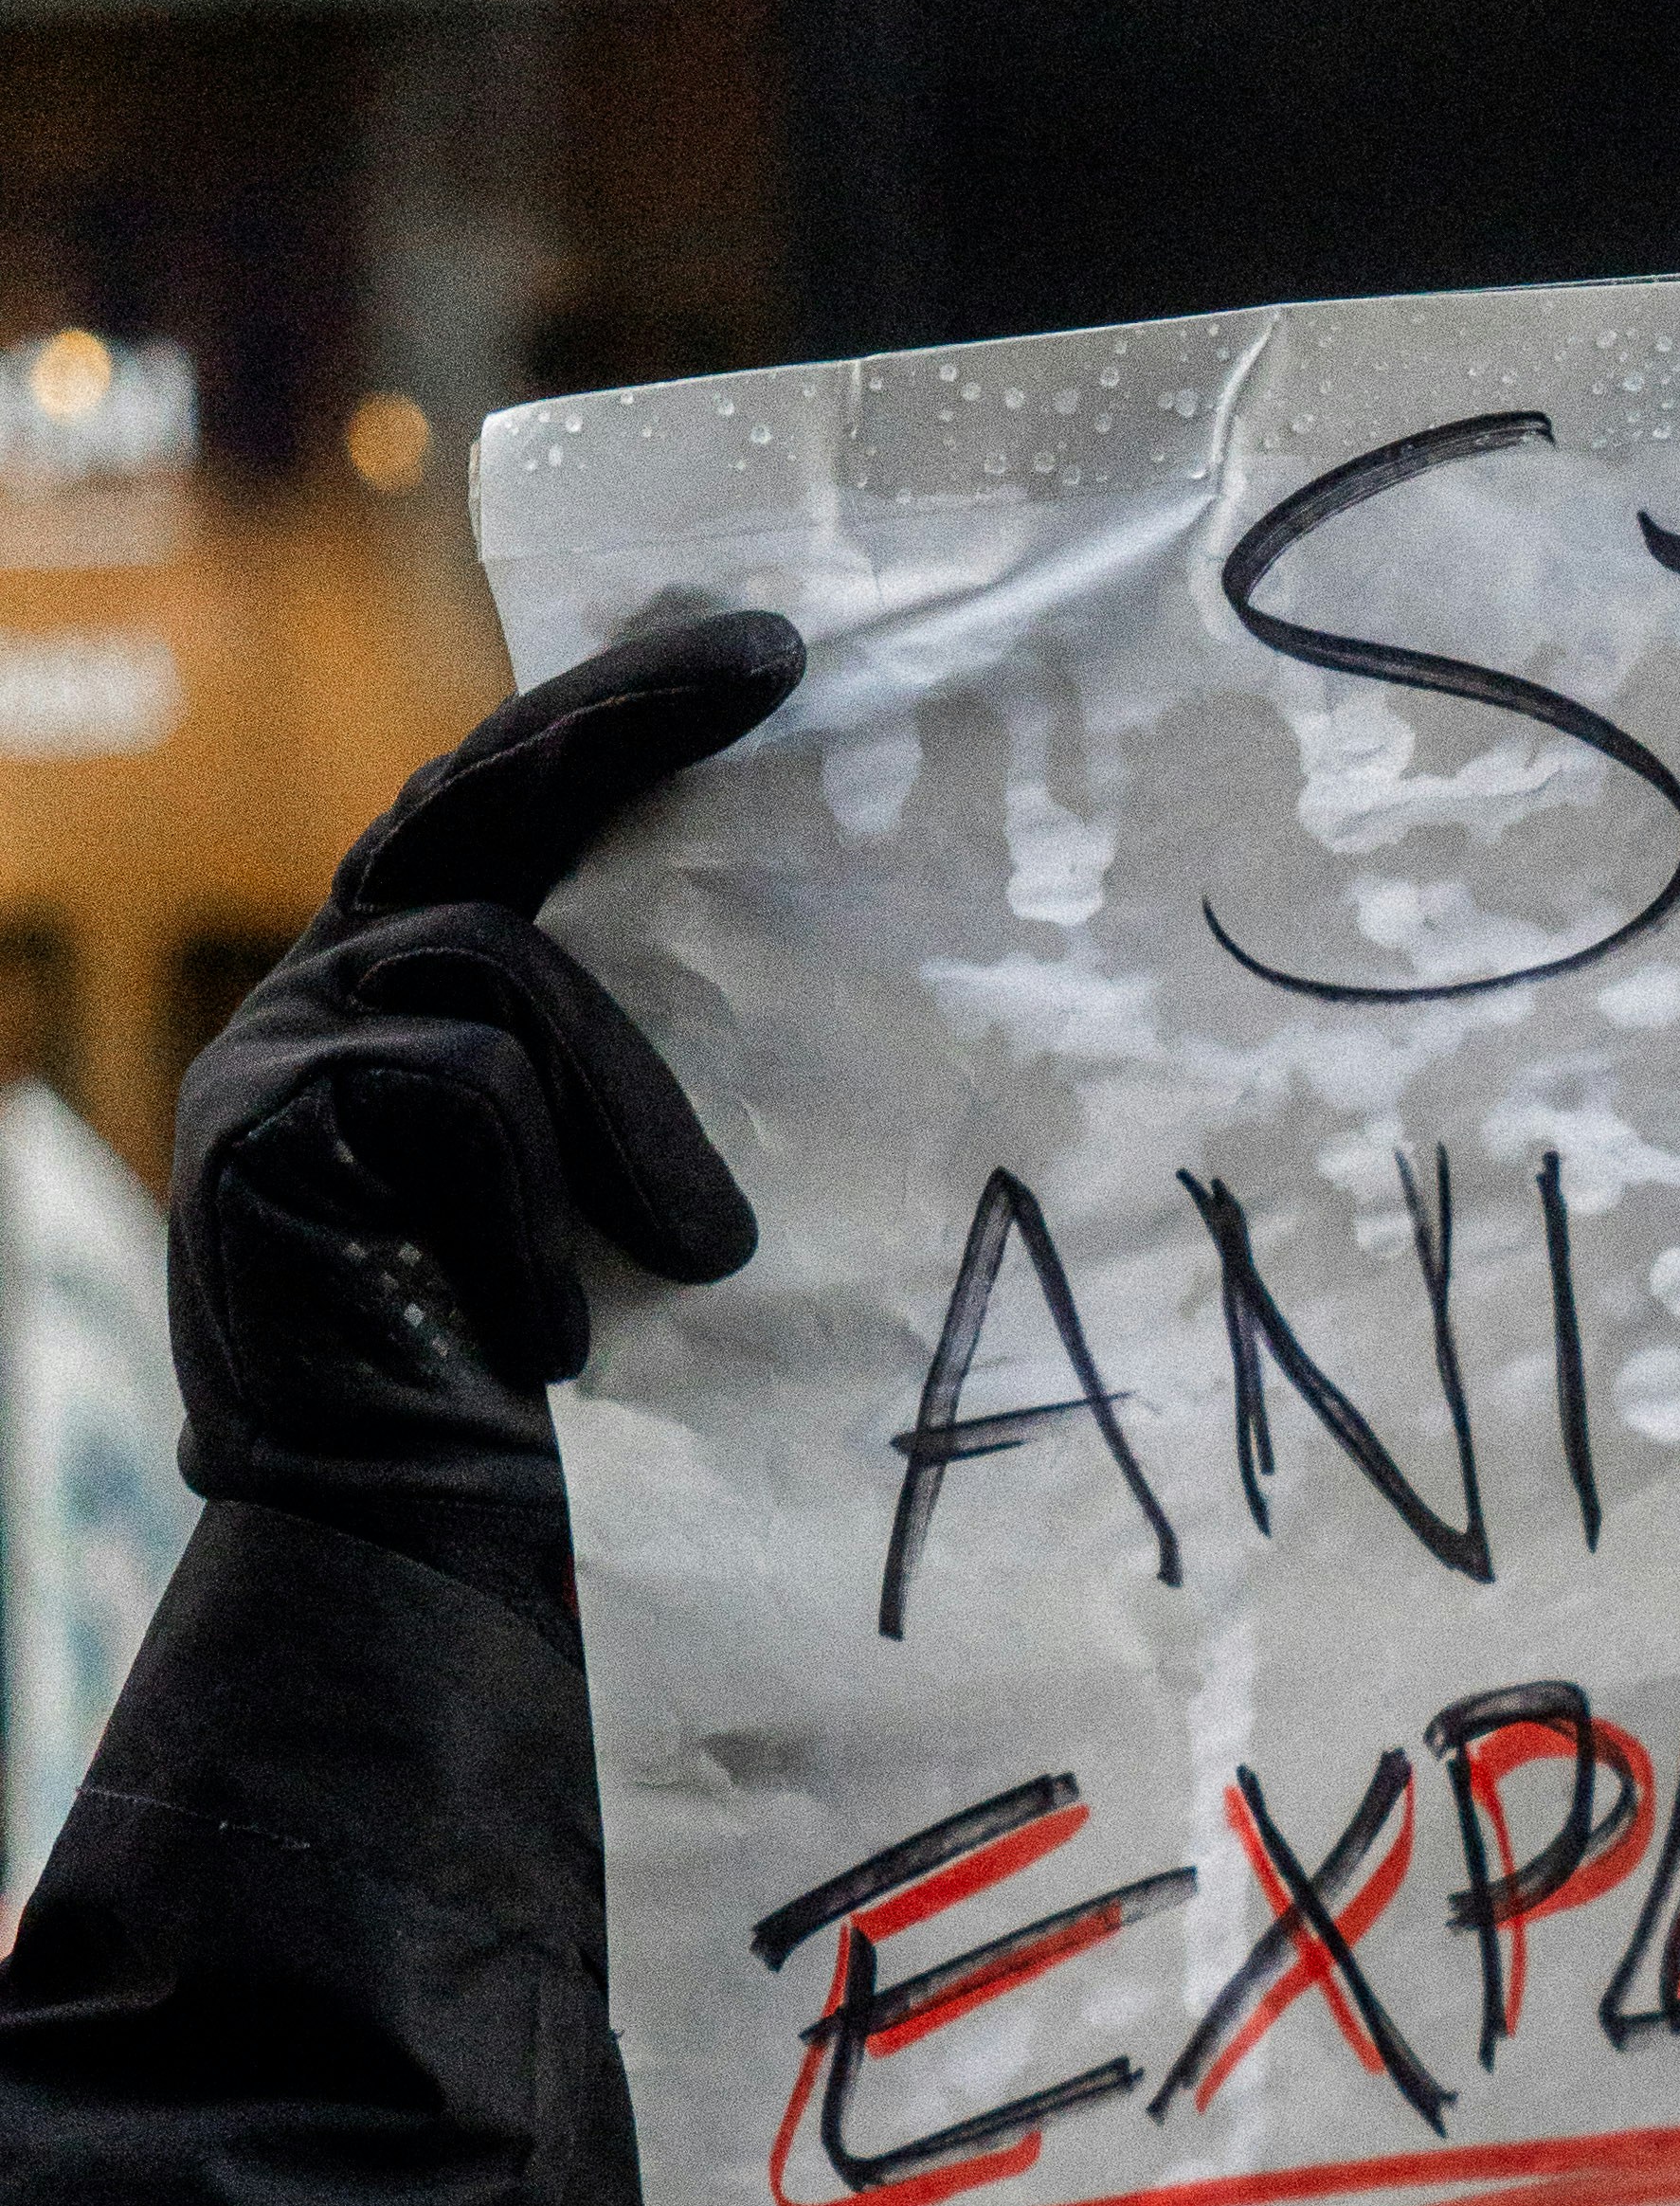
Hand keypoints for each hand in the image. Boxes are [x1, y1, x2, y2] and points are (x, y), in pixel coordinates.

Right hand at [169, 610, 804, 1638]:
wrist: (446, 1562)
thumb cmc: (586, 1399)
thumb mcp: (664, 1203)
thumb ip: (692, 1080)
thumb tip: (897, 987)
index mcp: (444, 987)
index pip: (532, 807)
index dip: (634, 708)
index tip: (778, 643)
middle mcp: (345, 984)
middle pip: (484, 800)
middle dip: (625, 720)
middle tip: (773, 668)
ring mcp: (285, 1044)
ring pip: (504, 967)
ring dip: (632, 1117)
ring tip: (700, 1265)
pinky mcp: (255, 1125)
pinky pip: (457, 1088)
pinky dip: (537, 1213)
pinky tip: (548, 1333)